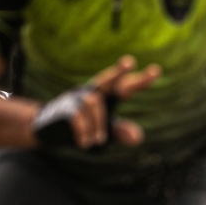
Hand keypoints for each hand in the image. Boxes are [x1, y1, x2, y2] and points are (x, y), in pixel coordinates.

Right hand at [31, 56, 160, 148]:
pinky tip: (85, 143)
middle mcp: (91, 93)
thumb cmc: (82, 129)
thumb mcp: (104, 132)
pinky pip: (78, 116)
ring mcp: (75, 98)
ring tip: (97, 141)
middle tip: (129, 61)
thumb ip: (120, 132)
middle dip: (118, 72)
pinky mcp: (63, 107)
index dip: (140, 81)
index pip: (125, 88)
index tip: (156, 71)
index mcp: (105, 98)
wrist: (48, 131)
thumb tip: (138, 137)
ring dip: (98, 126)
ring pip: (94, 104)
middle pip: (106, 80)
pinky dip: (84, 132)